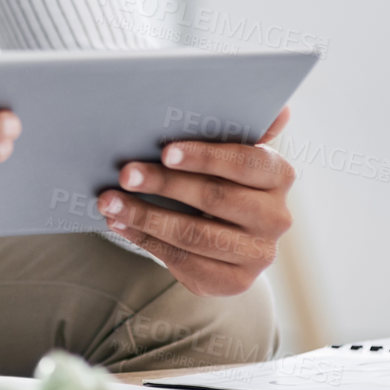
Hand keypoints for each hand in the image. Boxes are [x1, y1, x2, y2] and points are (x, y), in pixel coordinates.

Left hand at [97, 106, 295, 296]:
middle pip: (216, 198)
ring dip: (145, 216)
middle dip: (164, 184)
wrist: (227, 232)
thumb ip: (239, 128)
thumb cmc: (220, 177)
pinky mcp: (236, 281)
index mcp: (278, 175)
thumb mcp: (228, 150)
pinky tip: (120, 224)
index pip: (245, 162)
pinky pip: (185, 261)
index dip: (205, 156)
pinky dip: (146, 240)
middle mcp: (276, 216)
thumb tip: (281, 108)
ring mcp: (259, 253)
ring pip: (195, 234)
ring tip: (109, 202)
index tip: (165, 151)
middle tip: (124, 173)